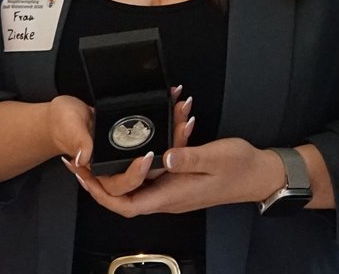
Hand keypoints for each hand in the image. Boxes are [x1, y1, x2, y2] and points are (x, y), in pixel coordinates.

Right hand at [62, 92, 194, 200]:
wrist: (64, 113)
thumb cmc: (63, 123)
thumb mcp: (70, 128)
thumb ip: (78, 141)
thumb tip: (85, 156)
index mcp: (102, 171)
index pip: (123, 184)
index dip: (136, 174)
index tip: (148, 157)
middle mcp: (118, 164)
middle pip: (149, 167)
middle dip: (170, 146)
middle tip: (184, 125)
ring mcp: (128, 151)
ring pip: (157, 148)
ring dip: (173, 130)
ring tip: (184, 110)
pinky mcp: (135, 137)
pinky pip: (154, 132)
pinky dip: (166, 117)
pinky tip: (175, 99)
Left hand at [76, 136, 278, 216]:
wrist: (259, 175)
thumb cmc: (239, 169)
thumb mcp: (215, 158)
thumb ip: (188, 157)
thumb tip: (164, 155)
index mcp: (172, 195)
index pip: (126, 203)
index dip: (101, 193)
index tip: (83, 176)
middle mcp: (168, 195)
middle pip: (123, 194)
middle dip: (98, 179)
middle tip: (78, 158)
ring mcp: (173, 187)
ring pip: (136, 180)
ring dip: (118, 164)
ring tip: (98, 146)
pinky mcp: (179, 176)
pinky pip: (153, 169)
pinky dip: (141, 154)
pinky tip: (140, 135)